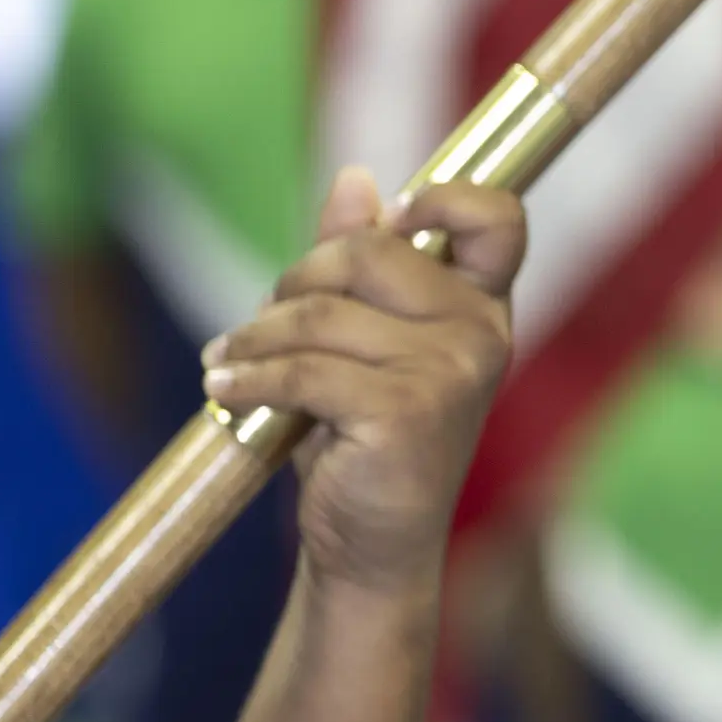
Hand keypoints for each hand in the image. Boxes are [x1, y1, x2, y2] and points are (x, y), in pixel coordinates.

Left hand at [202, 169, 522, 596]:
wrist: (371, 543)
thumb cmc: (364, 438)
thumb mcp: (364, 340)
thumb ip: (363, 261)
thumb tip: (356, 178)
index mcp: (483, 307)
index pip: (497, 220)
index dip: (444, 198)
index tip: (392, 218)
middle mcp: (482, 332)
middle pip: (366, 253)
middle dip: (294, 283)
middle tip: (260, 328)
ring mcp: (452, 371)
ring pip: (320, 314)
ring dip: (254, 338)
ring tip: (227, 364)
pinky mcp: (407, 411)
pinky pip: (302, 367)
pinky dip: (248, 379)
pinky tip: (223, 392)